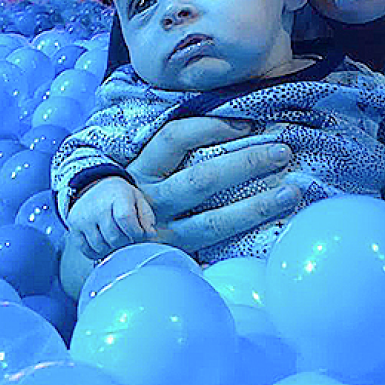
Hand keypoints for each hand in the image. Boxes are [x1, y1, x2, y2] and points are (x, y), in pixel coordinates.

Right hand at [57, 116, 300, 296]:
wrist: (93, 250)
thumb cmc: (128, 201)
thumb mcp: (138, 173)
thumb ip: (170, 154)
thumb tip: (235, 126)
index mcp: (139, 172)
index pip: (173, 139)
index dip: (210, 127)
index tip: (248, 124)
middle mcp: (147, 202)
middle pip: (200, 180)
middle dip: (244, 164)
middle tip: (282, 151)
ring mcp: (160, 236)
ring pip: (211, 222)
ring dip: (254, 207)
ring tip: (290, 193)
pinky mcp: (170, 260)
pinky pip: (209, 254)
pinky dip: (239, 248)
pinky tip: (272, 237)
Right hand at [73, 177, 155, 258]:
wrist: (93, 186)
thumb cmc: (120, 196)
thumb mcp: (137, 199)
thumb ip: (146, 217)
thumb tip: (150, 235)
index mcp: (117, 197)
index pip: (126, 219)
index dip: (136, 232)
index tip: (140, 235)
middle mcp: (97, 207)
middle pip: (114, 237)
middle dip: (126, 243)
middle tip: (130, 240)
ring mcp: (83, 218)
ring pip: (100, 246)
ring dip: (112, 249)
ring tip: (118, 241)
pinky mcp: (73, 227)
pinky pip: (86, 249)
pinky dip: (97, 253)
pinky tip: (105, 245)